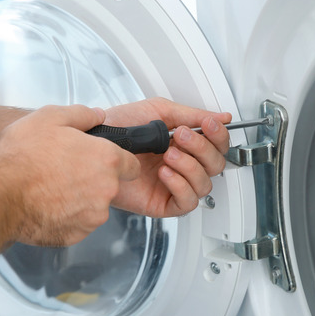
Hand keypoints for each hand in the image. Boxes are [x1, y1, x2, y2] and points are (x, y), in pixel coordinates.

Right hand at [0, 104, 140, 245]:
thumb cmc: (21, 157)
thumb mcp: (50, 117)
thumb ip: (82, 114)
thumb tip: (97, 115)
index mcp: (106, 160)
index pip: (131, 165)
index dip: (118, 161)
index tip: (102, 161)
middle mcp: (106, 190)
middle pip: (111, 186)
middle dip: (94, 179)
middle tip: (66, 170)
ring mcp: (92, 216)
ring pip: (95, 206)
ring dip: (80, 199)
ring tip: (52, 187)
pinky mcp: (77, 234)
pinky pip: (78, 223)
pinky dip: (66, 216)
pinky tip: (46, 204)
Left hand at [102, 97, 231, 216]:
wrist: (92, 145)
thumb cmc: (118, 128)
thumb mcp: (159, 112)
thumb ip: (192, 114)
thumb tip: (221, 117)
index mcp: (184, 143)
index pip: (217, 145)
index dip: (218, 135)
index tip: (209, 124)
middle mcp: (182, 165)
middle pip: (216, 165)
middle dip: (202, 148)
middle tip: (182, 137)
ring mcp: (173, 185)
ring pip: (205, 184)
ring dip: (190, 166)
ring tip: (168, 154)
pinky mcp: (162, 203)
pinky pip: (187, 202)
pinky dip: (181, 186)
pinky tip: (165, 173)